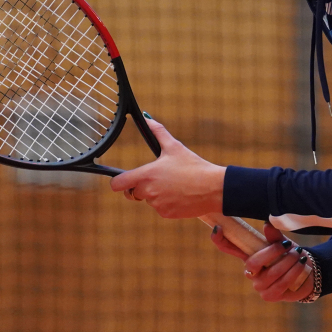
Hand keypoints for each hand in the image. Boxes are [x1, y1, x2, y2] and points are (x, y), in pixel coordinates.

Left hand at [109, 119, 225, 218]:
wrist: (213, 188)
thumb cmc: (193, 166)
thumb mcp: (175, 147)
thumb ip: (158, 131)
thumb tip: (146, 117)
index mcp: (146, 175)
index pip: (118, 184)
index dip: (118, 182)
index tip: (123, 179)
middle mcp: (148, 192)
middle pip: (132, 193)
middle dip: (140, 188)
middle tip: (158, 179)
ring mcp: (157, 205)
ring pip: (148, 201)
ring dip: (156, 195)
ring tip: (174, 186)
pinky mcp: (166, 214)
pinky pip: (161, 209)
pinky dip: (167, 204)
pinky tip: (180, 195)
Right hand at [210, 223, 317, 302]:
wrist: (308, 273)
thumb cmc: (290, 256)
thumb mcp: (283, 244)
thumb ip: (275, 236)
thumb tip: (267, 225)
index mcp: (249, 256)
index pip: (228, 248)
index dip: (220, 240)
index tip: (218, 228)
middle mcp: (250, 272)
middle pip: (253, 262)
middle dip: (272, 252)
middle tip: (288, 245)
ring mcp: (258, 286)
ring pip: (270, 273)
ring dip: (287, 262)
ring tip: (299, 254)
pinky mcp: (269, 296)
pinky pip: (280, 284)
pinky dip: (293, 272)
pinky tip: (301, 265)